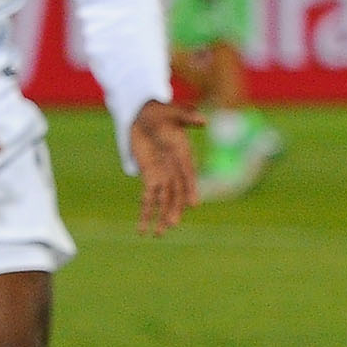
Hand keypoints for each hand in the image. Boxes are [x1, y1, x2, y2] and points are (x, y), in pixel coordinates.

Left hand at [129, 98, 205, 233]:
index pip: (188, 175)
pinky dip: (146, 213)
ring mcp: (163, 175)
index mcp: (184, 155)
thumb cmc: (161, 112)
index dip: (191, 189)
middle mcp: (175, 169)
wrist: (144, 115)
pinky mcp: (149, 177)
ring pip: (164, 200)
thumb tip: (203, 120)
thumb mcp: (173, 111)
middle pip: (176, 193)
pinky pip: (148, 198)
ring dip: (161, 217)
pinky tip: (142, 227)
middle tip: (171, 225)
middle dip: (174, 209)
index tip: (194, 204)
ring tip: (158, 234)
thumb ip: (187, 117)